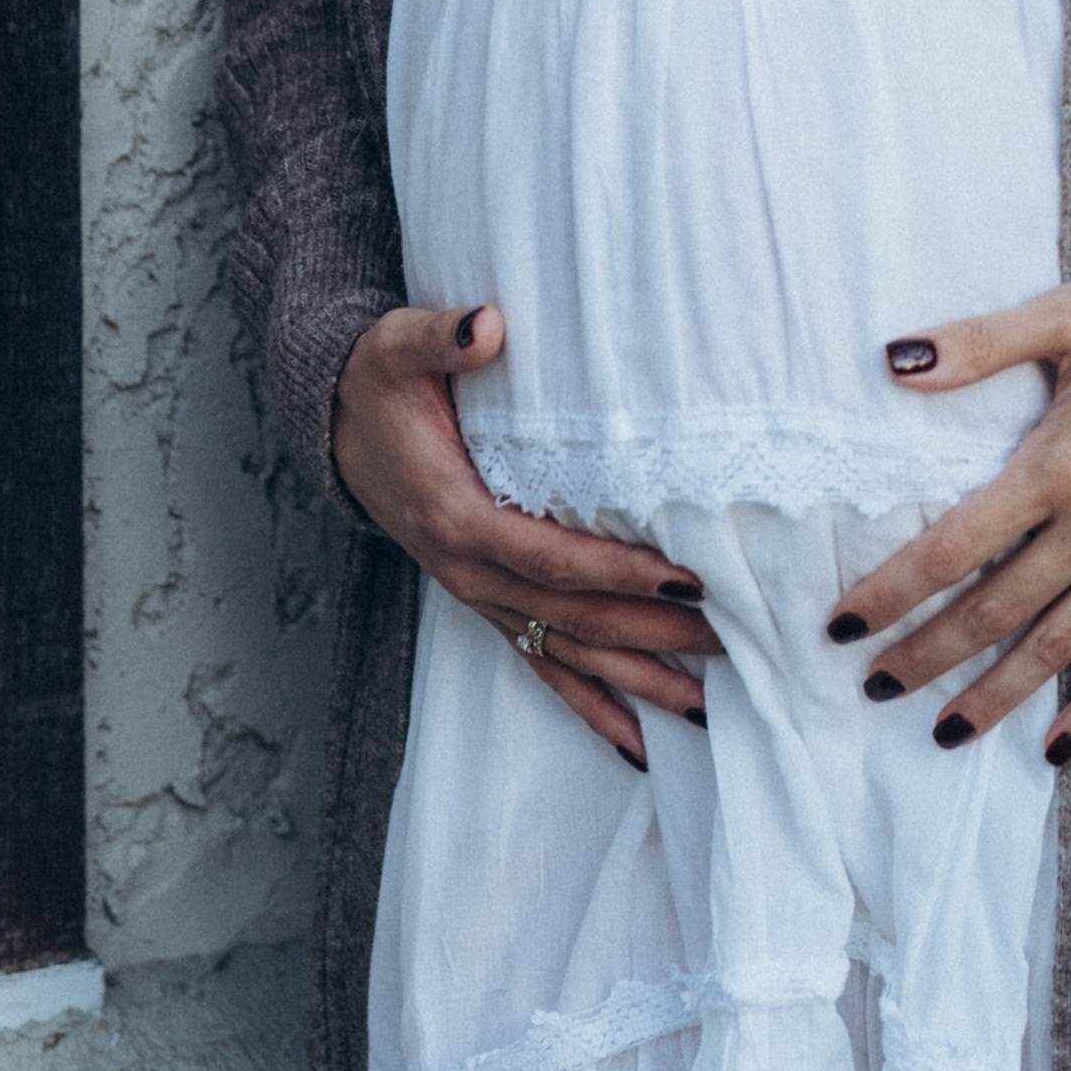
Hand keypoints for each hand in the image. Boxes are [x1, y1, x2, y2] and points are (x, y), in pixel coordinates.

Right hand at [333, 303, 721, 770]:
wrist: (338, 425)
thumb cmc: (381, 382)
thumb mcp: (398, 346)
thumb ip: (441, 337)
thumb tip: (487, 327)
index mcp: (455, 516)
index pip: (550, 555)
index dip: (617, 571)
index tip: (687, 579)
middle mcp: (468, 570)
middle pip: (572, 616)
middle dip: (651, 633)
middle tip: (732, 641)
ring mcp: (478, 594)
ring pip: (565, 652)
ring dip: (635, 682)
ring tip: (708, 708)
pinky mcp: (487, 602)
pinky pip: (540, 664)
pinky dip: (589, 705)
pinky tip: (638, 743)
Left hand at [831, 269, 1070, 762]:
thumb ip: (983, 342)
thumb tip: (894, 361)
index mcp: (1058, 464)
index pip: (951, 546)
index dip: (889, 590)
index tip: (841, 626)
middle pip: (991, 609)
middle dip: (925, 653)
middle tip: (872, 687)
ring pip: (1054, 645)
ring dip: (993, 693)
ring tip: (941, 730)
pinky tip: (1058, 748)